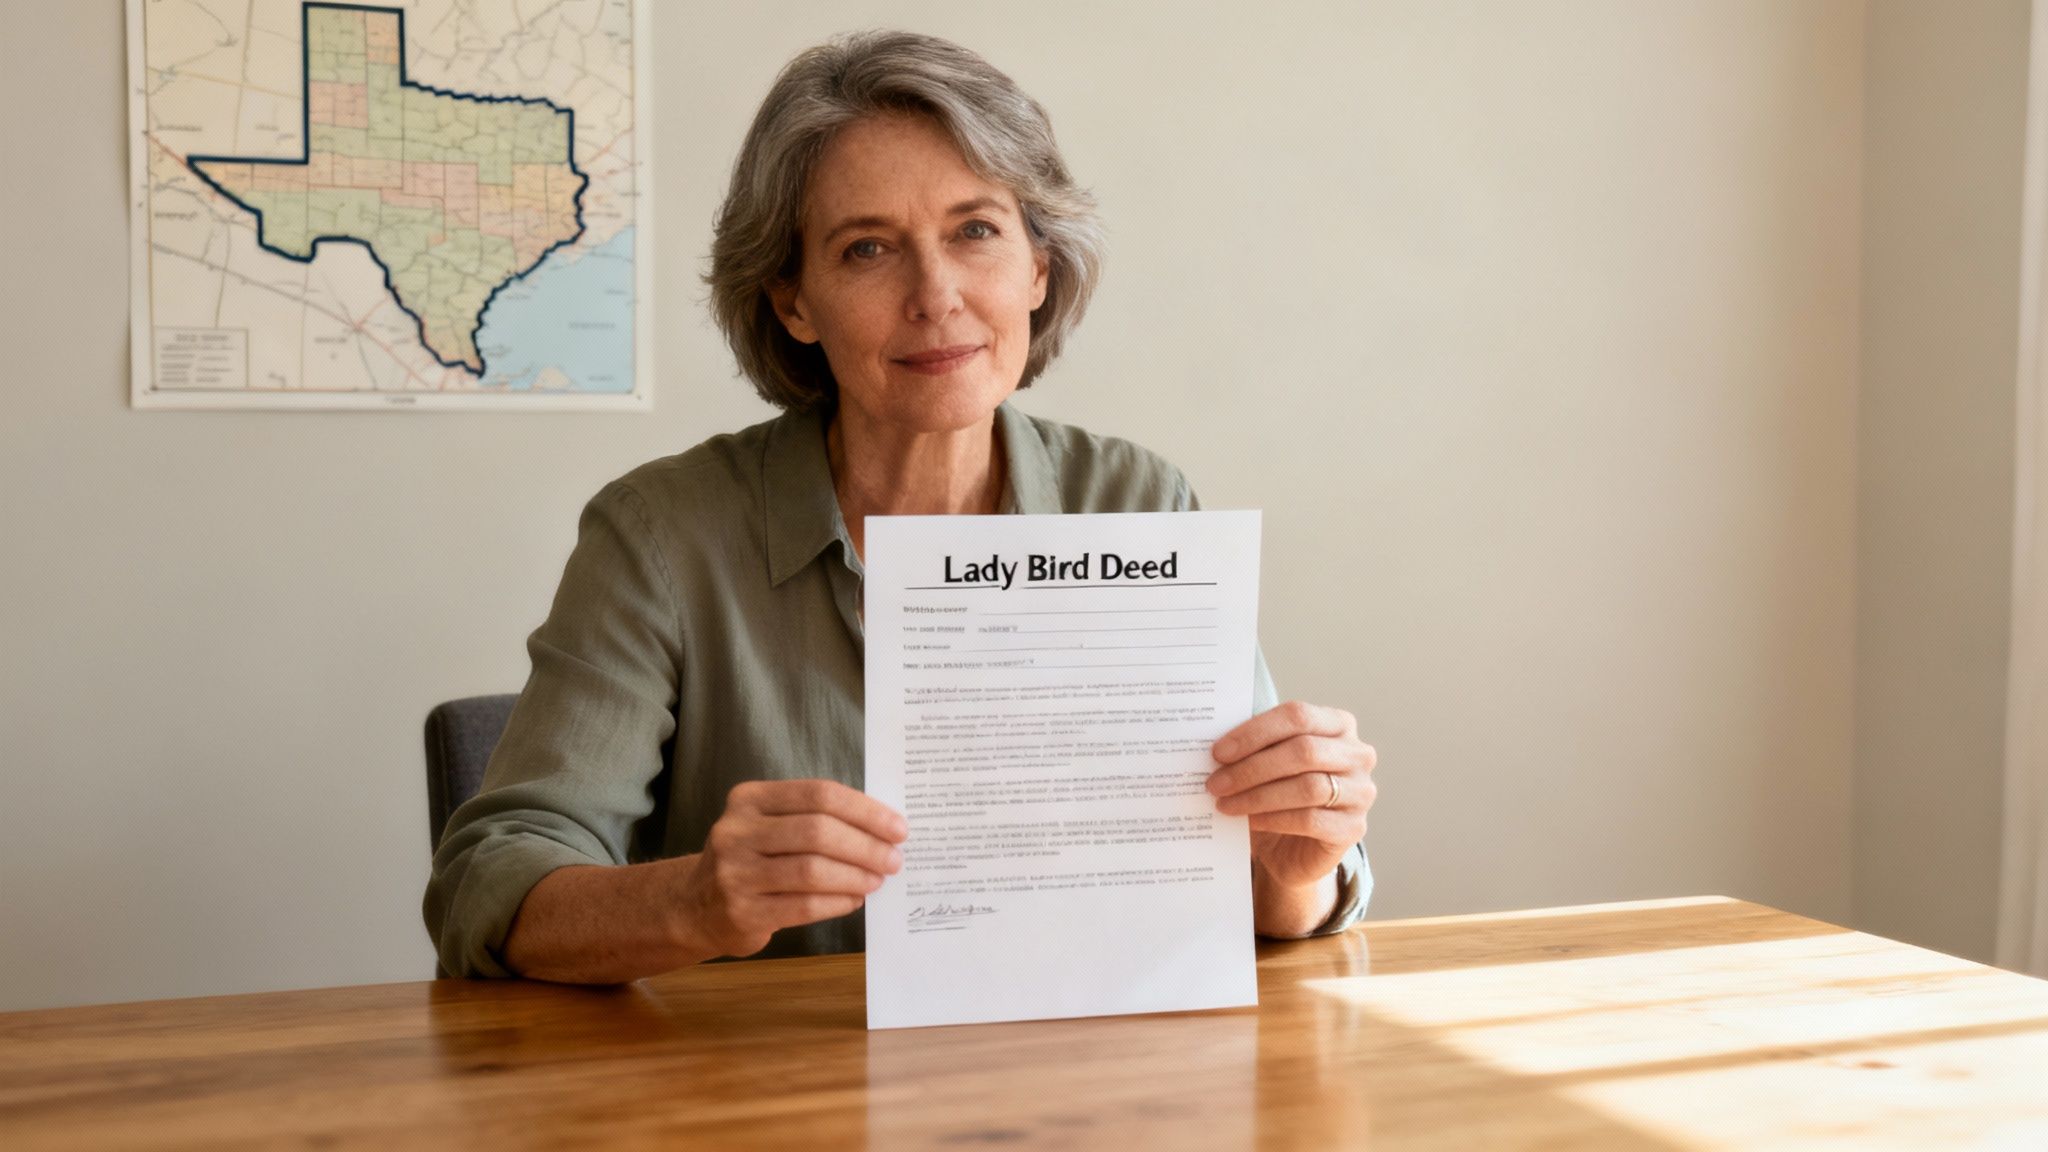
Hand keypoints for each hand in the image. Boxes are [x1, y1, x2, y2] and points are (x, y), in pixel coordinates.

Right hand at [679, 779, 907, 958]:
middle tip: (894, 859)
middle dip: (865, 846)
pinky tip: (854, 899)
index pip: (819, 794)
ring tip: (878, 880)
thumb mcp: (769, 825)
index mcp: (749, 799)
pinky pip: (804, 905)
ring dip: (855, 876)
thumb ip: (814, 818)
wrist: (695, 905)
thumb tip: (882, 828)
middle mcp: (736, 831)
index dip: (865, 810)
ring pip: (812, 870)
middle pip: (817, 831)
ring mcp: (735, 873)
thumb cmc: (751, 860)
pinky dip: (838, 902)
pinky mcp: (742, 912)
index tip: (898, 827)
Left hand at [1206, 701, 1376, 889]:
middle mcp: (1357, 754)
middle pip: (1303, 751)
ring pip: (1307, 787)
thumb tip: (1218, 747)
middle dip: (1252, 767)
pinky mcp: (1354, 828)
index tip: (1218, 752)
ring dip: (1257, 795)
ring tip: (1225, 804)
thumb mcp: (1268, 763)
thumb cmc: (1279, 793)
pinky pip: (1311, 819)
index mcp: (1338, 724)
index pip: (1298, 716)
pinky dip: (1274, 819)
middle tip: (1216, 782)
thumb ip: (1255, 747)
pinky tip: (1249, 821)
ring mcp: (1361, 792)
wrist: (1294, 848)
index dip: (1255, 732)